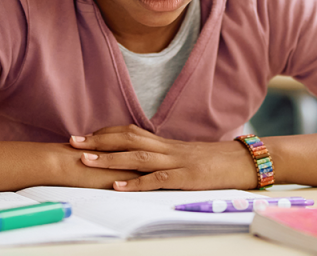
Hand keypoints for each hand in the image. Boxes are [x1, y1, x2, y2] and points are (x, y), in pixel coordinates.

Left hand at [68, 124, 258, 191]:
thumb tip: (138, 158)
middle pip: (127, 139)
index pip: (129, 131)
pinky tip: (117, 186)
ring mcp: (175, 161)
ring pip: (137, 156)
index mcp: (164, 143)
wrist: (243, 161)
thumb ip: (162, 155)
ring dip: (109, 159)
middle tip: (73, 143)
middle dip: (97, 141)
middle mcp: (166, 148)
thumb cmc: (213, 161)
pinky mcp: (185, 177)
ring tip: (85, 161)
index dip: (104, 133)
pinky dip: (135, 182)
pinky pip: (157, 179)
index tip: (82, 136)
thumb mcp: (183, 155)